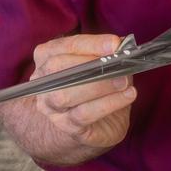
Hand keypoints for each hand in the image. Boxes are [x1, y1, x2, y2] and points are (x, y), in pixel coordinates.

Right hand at [31, 33, 136, 157]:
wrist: (93, 126)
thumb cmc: (96, 88)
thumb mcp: (101, 66)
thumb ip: (107, 55)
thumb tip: (121, 47)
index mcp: (47, 58)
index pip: (64, 46)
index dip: (91, 44)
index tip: (115, 44)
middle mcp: (43, 81)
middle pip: (57, 67)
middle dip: (90, 64)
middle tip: (120, 64)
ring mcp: (51, 106)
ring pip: (65, 94)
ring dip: (99, 85)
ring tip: (124, 81)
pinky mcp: (66, 126)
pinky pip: (83, 114)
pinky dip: (108, 103)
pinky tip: (128, 96)